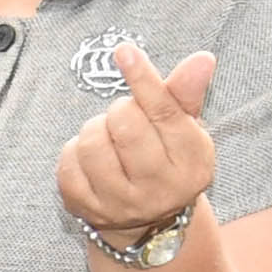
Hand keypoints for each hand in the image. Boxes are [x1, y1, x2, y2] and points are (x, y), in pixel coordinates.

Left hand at [58, 45, 218, 239]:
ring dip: (95, 130)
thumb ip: (186, 93)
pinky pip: (68, 162)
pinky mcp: (87, 210)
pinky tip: (92, 161)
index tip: (125, 51)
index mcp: (191, 163)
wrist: (147, 219)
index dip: (143, 79)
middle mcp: (159, 189)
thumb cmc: (166, 156)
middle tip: (126, 119)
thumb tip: (202, 58)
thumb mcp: (184, 127)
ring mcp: (122, 204)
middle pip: (125, 125)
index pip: (165, 113)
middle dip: (120, 110)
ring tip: (110, 139)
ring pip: (92, 142)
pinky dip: (75, 151)